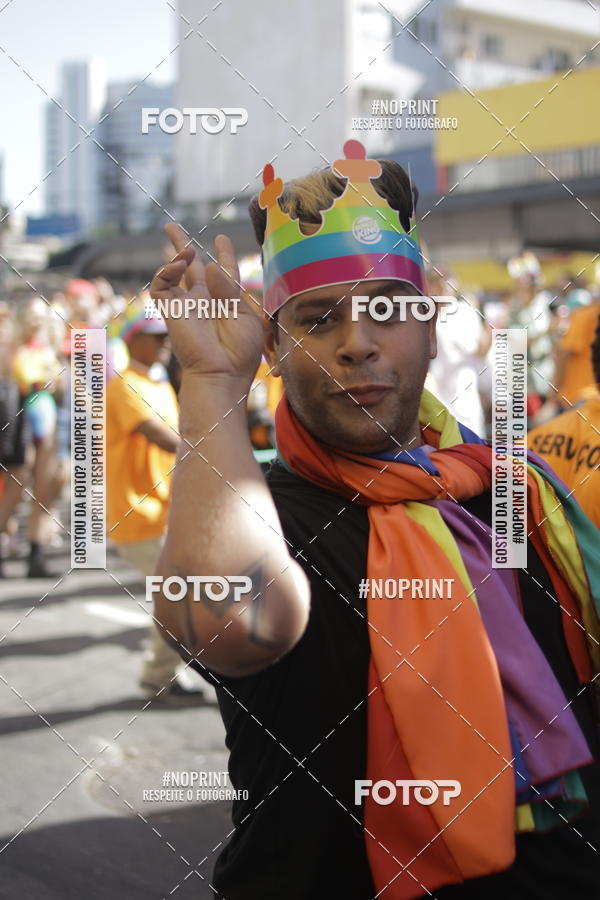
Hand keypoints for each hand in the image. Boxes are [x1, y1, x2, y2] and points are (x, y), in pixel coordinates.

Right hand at [150, 224, 264, 388]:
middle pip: (191, 267)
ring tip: (185, 248)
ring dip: (177, 254)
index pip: (223, 272)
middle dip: (182, 245)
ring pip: (172, 272)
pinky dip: (167, 270)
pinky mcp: (170, 310)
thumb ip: (229, 289)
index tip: (221, 239)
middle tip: (171, 226)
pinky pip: (161, 284)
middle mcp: (204, 301)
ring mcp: (186, 305)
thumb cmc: (239, 352)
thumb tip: (209, 266)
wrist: (221, 374)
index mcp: (226, 302)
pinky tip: (180, 264)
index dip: (223, 254)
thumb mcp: (245, 316)